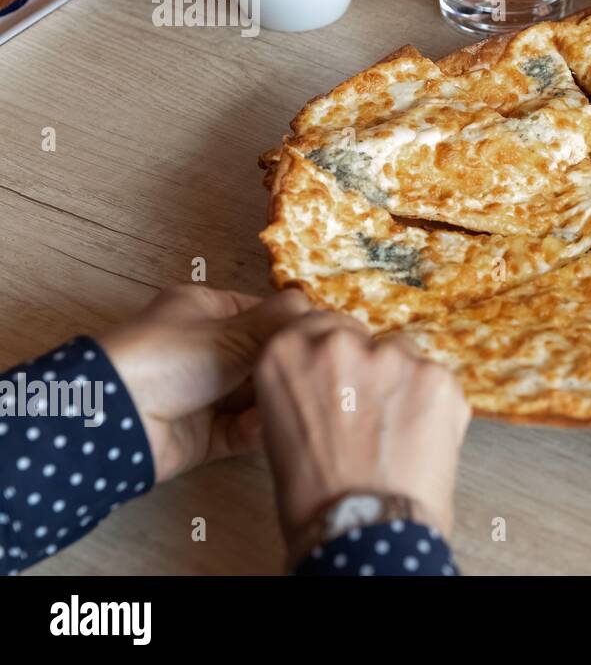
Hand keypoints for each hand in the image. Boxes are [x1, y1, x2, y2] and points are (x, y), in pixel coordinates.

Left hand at [98, 285, 311, 482]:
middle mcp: (204, 349)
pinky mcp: (203, 434)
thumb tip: (317, 306)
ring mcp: (202, 393)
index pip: (262, 313)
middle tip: (315, 376)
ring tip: (292, 403)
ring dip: (271, 400)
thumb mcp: (230, 333)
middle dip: (284, 369)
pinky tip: (264, 426)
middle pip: (261, 358)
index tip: (325, 339)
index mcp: (204, 311)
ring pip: (255, 396)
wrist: (114, 420)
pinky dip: (255, 429)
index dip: (292, 326)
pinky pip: (241, 429)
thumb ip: (278, 321)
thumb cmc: (169, 358)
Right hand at [253, 311, 471, 548]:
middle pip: (363, 339)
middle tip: (371, 415)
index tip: (342, 376)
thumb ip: (305, 386)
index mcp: (287, 352)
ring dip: (404, 385)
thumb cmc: (316, 495)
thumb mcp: (282, 428)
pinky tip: (421, 442)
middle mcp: (339, 344)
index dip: (333, 354)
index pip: (316, 325)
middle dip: (369, 370)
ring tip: (397, 435)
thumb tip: (332, 377)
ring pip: (404, 357)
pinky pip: (438, 381)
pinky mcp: (438, 376)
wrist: (363, 532)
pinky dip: (435, 407)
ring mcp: (393, 357)